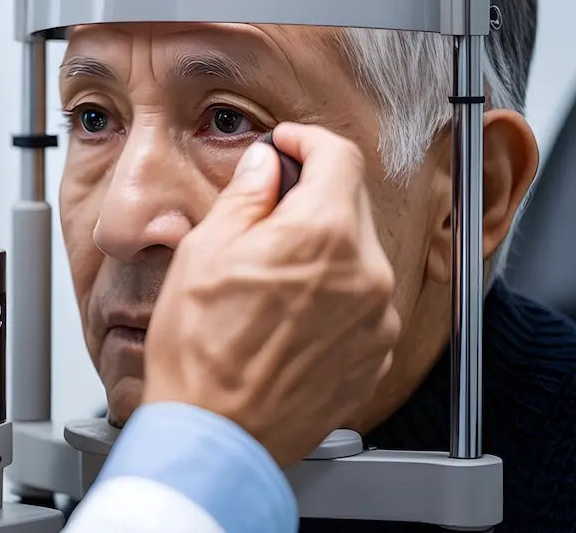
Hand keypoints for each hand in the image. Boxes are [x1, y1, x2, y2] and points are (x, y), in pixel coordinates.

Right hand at [140, 122, 401, 467]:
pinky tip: (287, 313)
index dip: (307, 140)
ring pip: (358, 254)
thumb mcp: (204, 251)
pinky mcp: (374, 354)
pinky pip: (362, 302)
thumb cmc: (200, 355)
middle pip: (351, 202)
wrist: (216, 435)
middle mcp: (365, 272)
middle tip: (266, 209)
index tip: (287, 146)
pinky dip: (333, 294)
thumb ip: (246, 196)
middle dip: (312, 194)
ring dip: (323, 247)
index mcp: (322, 234)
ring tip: (270, 275)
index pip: (339, 156)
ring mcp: (376, 318)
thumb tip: (264, 165)